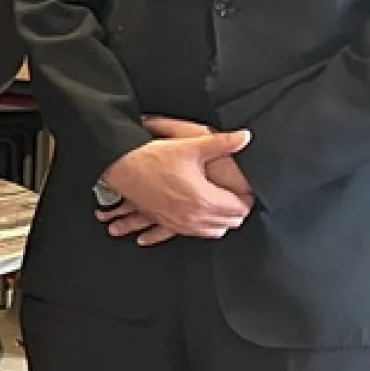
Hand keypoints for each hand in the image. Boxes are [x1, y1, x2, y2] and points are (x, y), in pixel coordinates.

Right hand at [99, 122, 253, 243]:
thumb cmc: (152, 158)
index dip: (247, 198)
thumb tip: (244, 137)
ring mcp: (179, 222)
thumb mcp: (191, 146)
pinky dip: (203, 227)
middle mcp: (193, 216)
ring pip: (213, 231)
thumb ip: (222, 143)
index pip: (240, 209)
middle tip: (238, 195)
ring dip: (221, 220)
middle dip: (237, 210)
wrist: (122, 168)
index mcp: (204, 199)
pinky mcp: (168, 223)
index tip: (246, 188)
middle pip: (230, 223)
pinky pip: (194, 234)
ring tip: (223, 205)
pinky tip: (203, 217)